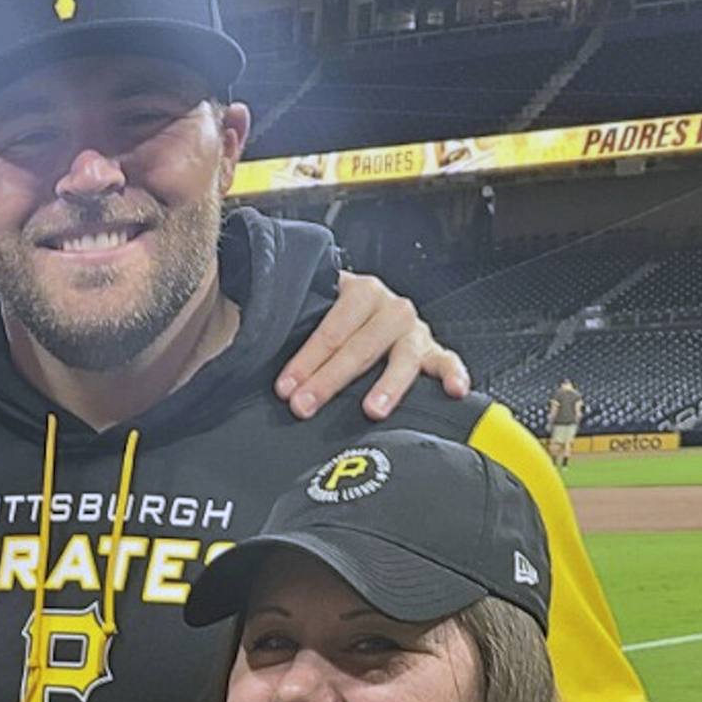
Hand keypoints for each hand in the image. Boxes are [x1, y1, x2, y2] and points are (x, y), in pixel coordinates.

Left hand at [276, 270, 470, 419]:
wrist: (368, 303)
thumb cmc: (333, 316)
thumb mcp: (312, 310)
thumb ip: (290, 324)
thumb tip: (248, 348)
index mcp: (359, 291)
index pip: (330, 329)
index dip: (305, 360)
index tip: (285, 387)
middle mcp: (390, 308)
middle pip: (360, 348)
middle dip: (329, 380)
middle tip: (304, 405)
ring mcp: (414, 331)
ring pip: (402, 359)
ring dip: (387, 385)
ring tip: (372, 410)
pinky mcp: (434, 351)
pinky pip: (448, 361)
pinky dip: (454, 374)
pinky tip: (454, 390)